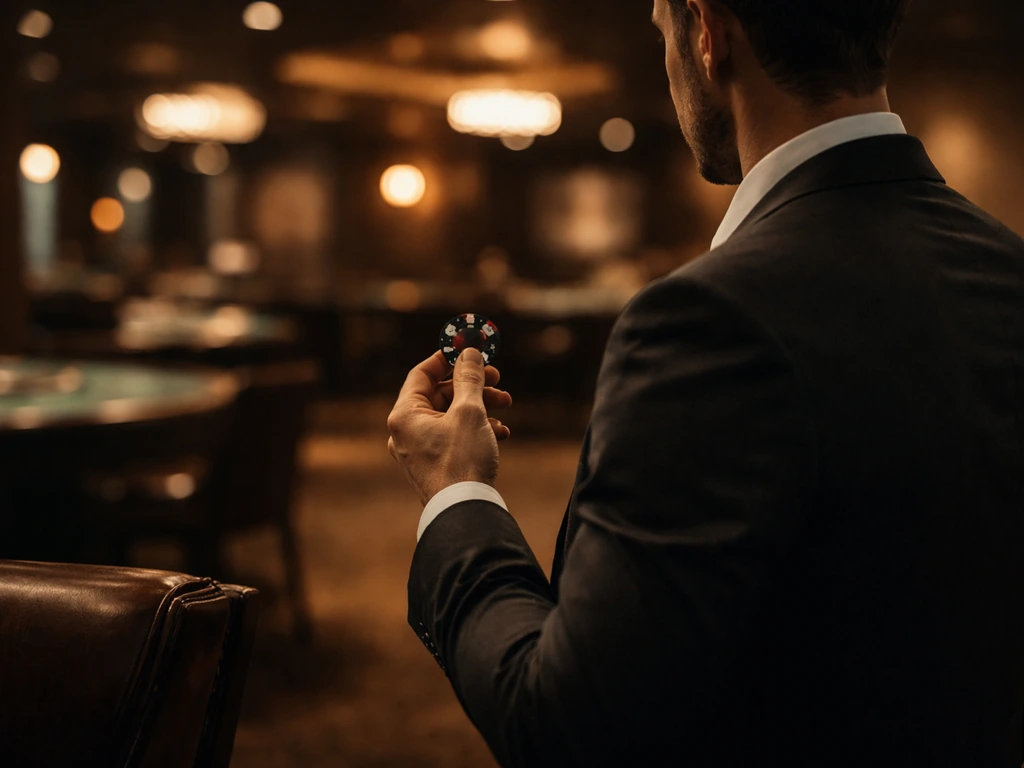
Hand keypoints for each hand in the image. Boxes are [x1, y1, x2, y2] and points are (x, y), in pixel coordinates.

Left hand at [388, 348, 512, 505]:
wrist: (465, 513)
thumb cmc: (462, 461)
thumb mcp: (469, 412)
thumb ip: (469, 378)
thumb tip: (469, 352)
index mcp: (404, 416)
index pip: (422, 374)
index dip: (447, 358)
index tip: (471, 350)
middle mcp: (405, 432)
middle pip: (440, 394)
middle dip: (473, 384)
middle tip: (498, 378)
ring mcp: (419, 451)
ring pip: (450, 416)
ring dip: (480, 406)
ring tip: (506, 405)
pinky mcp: (435, 466)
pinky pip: (454, 437)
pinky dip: (476, 429)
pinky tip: (501, 433)